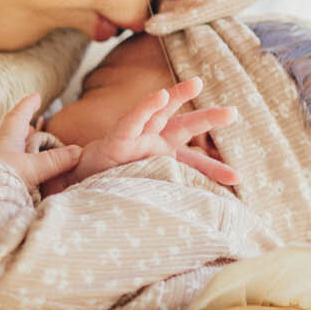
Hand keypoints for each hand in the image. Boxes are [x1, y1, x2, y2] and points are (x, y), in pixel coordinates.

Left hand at [0, 93, 82, 188]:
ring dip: (21, 151)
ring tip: (32, 154)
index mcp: (6, 139)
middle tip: (33, 129)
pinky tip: (23, 176)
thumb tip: (78, 152)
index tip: (34, 96)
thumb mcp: (31, 168)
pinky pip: (7, 169)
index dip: (27, 106)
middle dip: (24, 130)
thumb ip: (54, 161)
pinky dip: (17, 168)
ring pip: (9, 152)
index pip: (18, 116)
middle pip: (12, 134)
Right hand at [43, 80, 239, 194]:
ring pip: (159, 114)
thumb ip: (167, 201)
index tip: (237, 178)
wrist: (73, 191)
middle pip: (183, 128)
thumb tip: (196, 227)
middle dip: (207, 119)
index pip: (193, 164)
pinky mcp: (115, 141)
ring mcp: (134, 141)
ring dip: (176, 96)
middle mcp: (151, 146)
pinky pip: (131, 121)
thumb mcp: (144, 195)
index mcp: (161, 160)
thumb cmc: (110, 189)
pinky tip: (161, 96)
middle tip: (233, 113)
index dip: (214, 169)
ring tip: (196, 82)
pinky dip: (145, 108)